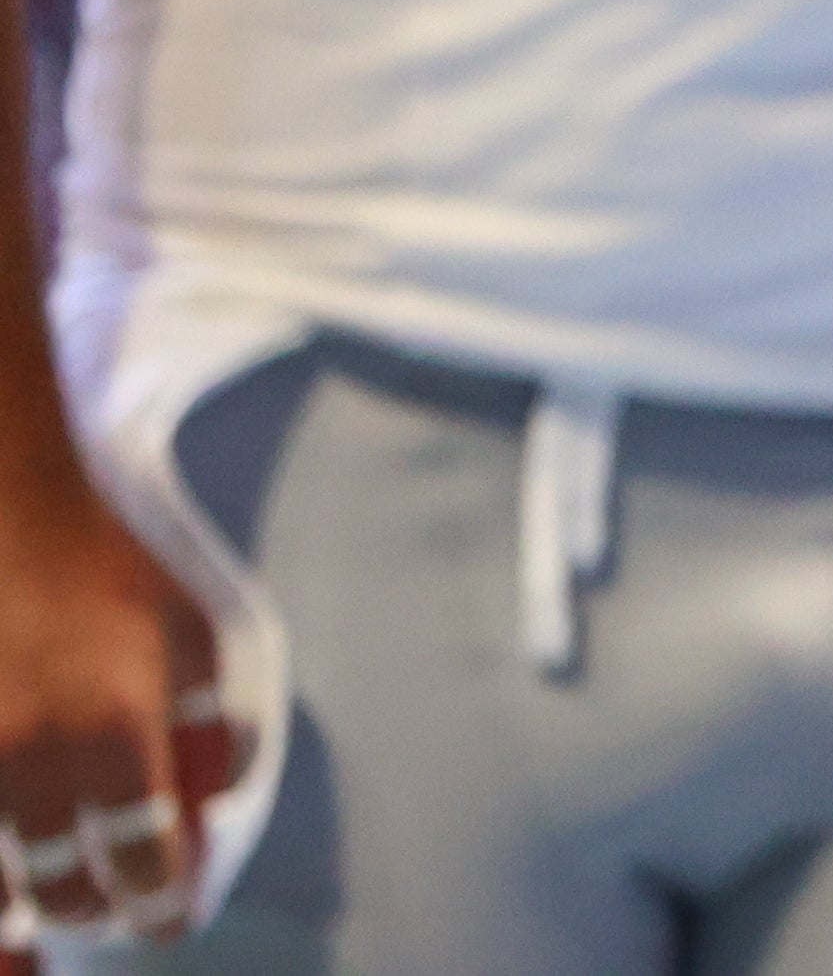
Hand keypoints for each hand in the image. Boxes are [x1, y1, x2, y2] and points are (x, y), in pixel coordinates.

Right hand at [0, 465, 239, 953]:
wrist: (1, 508)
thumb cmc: (103, 566)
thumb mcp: (193, 632)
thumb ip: (209, 729)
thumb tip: (214, 806)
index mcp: (111, 728)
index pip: (141, 857)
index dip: (158, 898)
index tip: (166, 916)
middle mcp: (28, 757)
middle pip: (63, 888)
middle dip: (93, 909)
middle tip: (108, 908)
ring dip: (21, 915)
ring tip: (43, 921)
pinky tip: (4, 903)